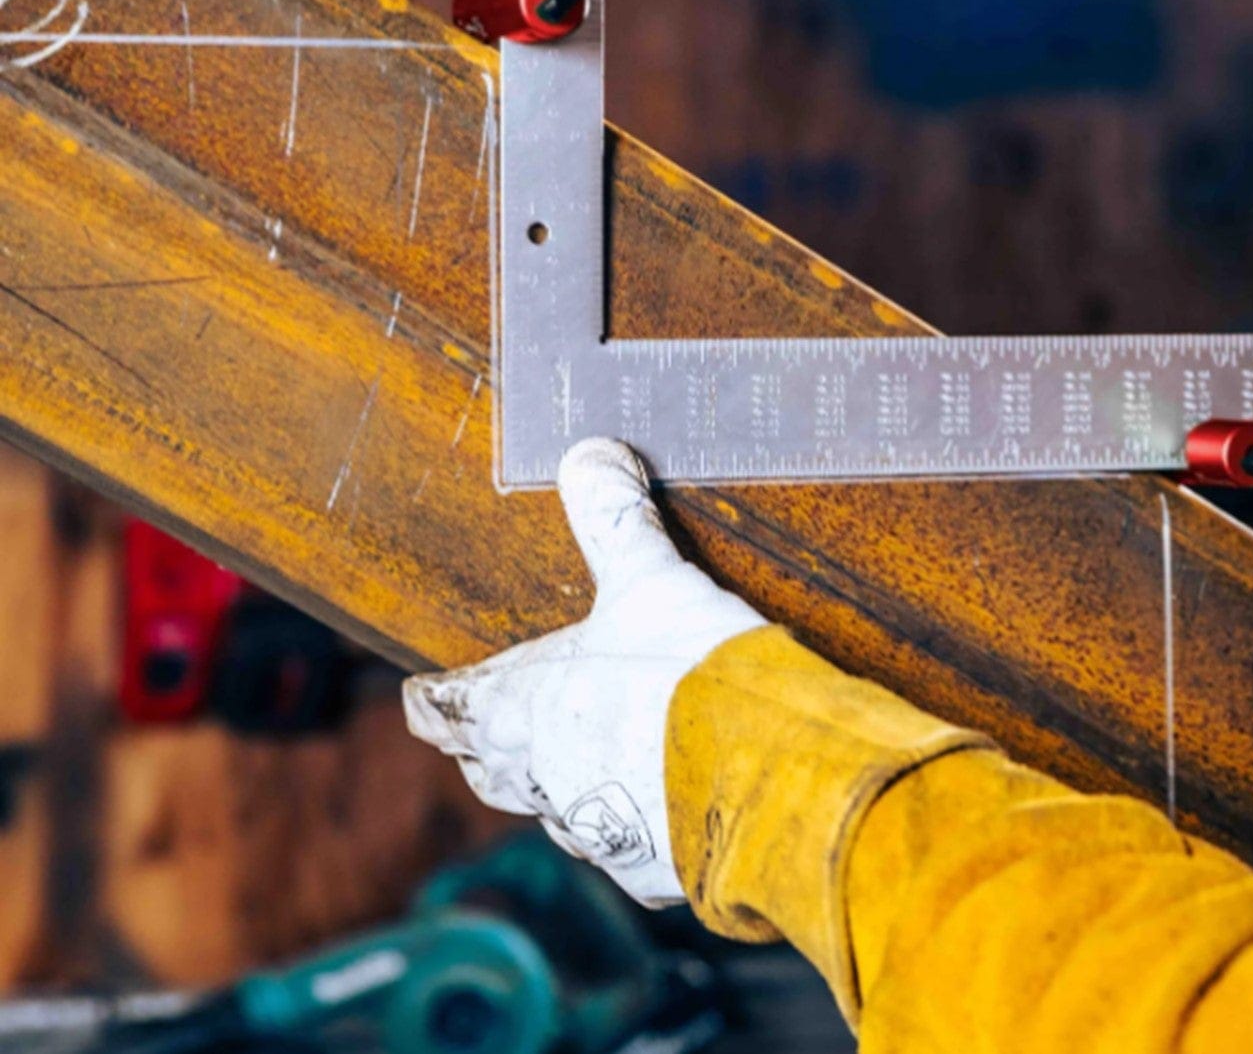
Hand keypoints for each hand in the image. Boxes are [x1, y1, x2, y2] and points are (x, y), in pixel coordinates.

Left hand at [403, 436, 764, 904]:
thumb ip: (613, 518)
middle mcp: (542, 776)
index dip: (432, 701)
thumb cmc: (688, 674)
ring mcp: (595, 828)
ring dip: (560, 784)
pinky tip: (654, 802)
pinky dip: (630, 821)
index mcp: (521, 707)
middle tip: (485, 731)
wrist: (763, 773)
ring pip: (555, 809)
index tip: (420, 697)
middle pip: (489, 768)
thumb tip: (589, 455)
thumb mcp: (649, 577)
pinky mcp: (650, 866)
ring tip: (579, 760)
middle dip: (486, 747)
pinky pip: (623, 844)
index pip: (445, 710)